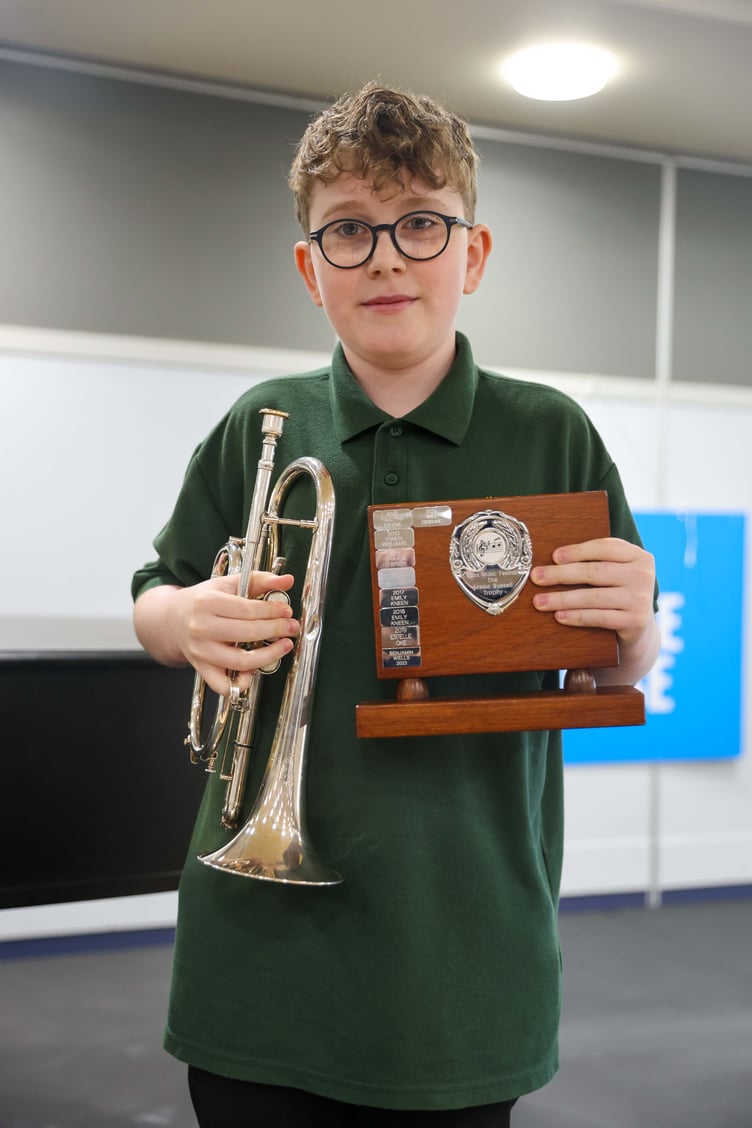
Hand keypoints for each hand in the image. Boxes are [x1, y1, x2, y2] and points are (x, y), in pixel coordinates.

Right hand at [170, 570, 298, 695]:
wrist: (172, 620)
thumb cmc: (203, 601)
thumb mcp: (228, 584)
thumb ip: (259, 580)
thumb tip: (287, 580)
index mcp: (207, 603)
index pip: (249, 610)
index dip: (273, 611)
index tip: (287, 611)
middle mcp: (201, 628)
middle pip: (248, 633)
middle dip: (276, 630)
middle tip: (291, 627)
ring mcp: (200, 651)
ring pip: (241, 661)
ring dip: (269, 656)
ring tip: (284, 646)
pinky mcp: (201, 669)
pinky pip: (223, 686)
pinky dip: (241, 682)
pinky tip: (255, 670)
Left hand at [530, 537, 658, 683]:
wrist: (638, 629)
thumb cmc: (617, 593)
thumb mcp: (615, 572)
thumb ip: (595, 562)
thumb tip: (552, 559)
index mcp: (639, 556)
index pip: (605, 548)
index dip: (577, 551)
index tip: (554, 556)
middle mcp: (643, 575)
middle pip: (595, 572)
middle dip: (561, 575)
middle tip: (536, 577)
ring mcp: (641, 599)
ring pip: (594, 597)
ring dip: (562, 599)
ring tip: (539, 601)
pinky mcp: (635, 621)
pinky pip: (599, 617)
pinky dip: (576, 617)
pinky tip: (559, 616)